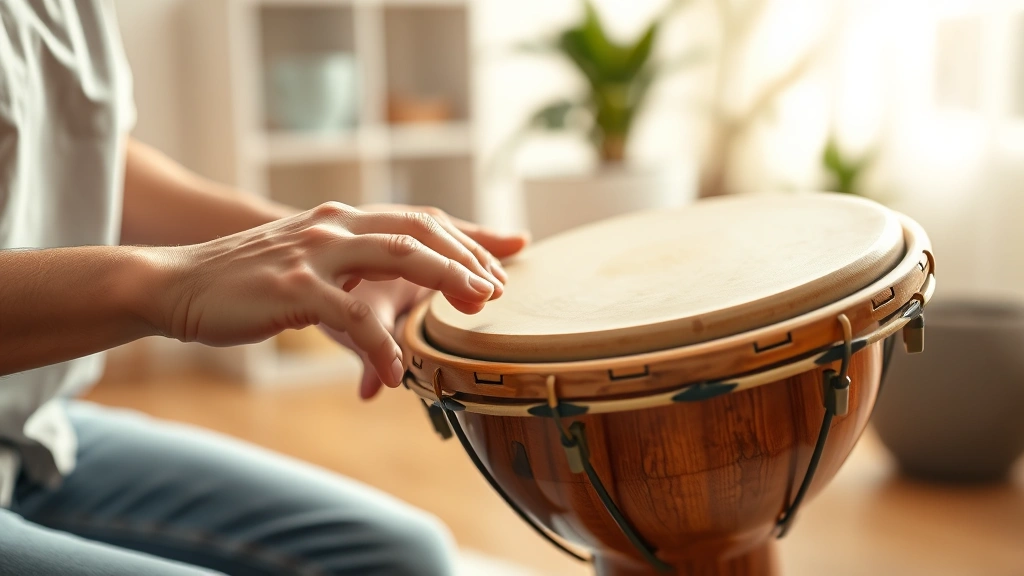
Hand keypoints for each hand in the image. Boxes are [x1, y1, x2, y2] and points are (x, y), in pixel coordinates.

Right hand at [153, 202, 507, 386]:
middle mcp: (334, 225)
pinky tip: (397, 371)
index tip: (504, 257)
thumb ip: (349, 277)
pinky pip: (349, 313)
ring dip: (443, 278)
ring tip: (475, 308)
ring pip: (395, 254)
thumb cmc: (246, 283)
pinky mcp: (291, 287)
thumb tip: (385, 311)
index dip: (466, 236)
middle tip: (499, 287)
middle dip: (466, 255)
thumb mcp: (307, 266)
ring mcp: (313, 251)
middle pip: (418, 229)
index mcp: (342, 220)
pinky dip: (379, 343)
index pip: (418, 219)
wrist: (175, 283)